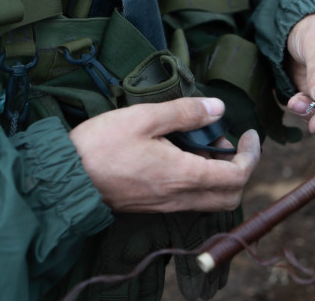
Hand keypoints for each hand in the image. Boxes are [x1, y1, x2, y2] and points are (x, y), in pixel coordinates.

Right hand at [69, 97, 259, 212]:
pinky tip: (184, 154)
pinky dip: (200, 180)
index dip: (251, 155)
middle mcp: (180, 197)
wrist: (63, 179)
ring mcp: (166, 204)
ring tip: (204, 143)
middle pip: (230, 196)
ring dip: (219, 175)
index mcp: (183, 176)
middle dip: (240, 169)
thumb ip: (185, 113)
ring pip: (211, 200)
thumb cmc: (100, 146)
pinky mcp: (154, 205)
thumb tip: (218, 108)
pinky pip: (191, 199)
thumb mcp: (144, 118)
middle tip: (229, 142)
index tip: (248, 134)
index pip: (237, 176)